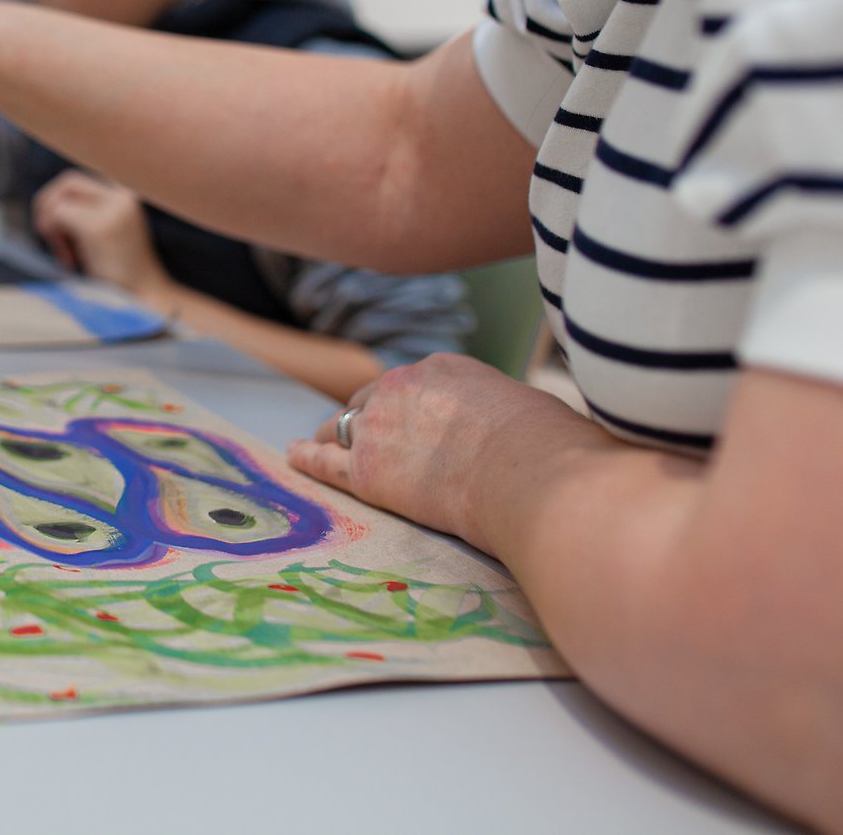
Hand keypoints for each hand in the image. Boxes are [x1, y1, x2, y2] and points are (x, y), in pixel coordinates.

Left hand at [32, 170, 169, 301]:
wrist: (143, 302)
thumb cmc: (119, 275)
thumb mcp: (106, 232)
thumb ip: (87, 211)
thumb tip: (48, 199)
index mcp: (126, 196)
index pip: (80, 181)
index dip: (63, 203)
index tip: (66, 235)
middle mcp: (122, 196)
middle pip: (68, 182)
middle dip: (50, 207)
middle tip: (54, 239)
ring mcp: (112, 210)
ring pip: (60, 196)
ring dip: (50, 222)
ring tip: (66, 253)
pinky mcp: (98, 228)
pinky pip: (58, 214)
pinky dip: (52, 233)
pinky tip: (68, 260)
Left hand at [287, 353, 593, 547]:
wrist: (530, 474)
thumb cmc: (548, 446)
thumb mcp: (527, 408)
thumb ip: (502, 412)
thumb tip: (518, 428)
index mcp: (442, 368)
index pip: (411, 386)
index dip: (411, 409)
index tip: (416, 425)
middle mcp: (401, 387)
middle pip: (370, 402)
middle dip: (371, 420)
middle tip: (375, 442)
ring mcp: (378, 427)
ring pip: (342, 428)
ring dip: (334, 438)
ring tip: (319, 445)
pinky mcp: (366, 471)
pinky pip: (324, 461)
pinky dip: (306, 458)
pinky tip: (293, 457)